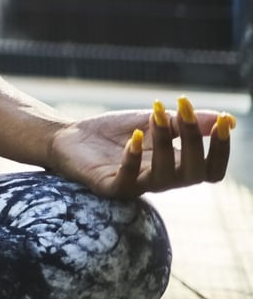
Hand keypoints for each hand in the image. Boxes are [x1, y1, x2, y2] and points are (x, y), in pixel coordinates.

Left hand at [44, 97, 234, 198]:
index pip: (211, 171)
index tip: (223, 122)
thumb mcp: (153, 121)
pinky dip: (132, 159)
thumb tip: (228, 119)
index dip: (221, 151)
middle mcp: (161, 181)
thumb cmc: (115, 132)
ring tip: (154, 117)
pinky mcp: (109, 187)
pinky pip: (126, 180)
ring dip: (163, 145)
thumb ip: (184, 122)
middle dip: (192, 142)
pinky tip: (134, 138)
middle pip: (193, 174)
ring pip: (163, 177)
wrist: (69, 137)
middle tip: (183, 111)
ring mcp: (136, 186)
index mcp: (176, 167)